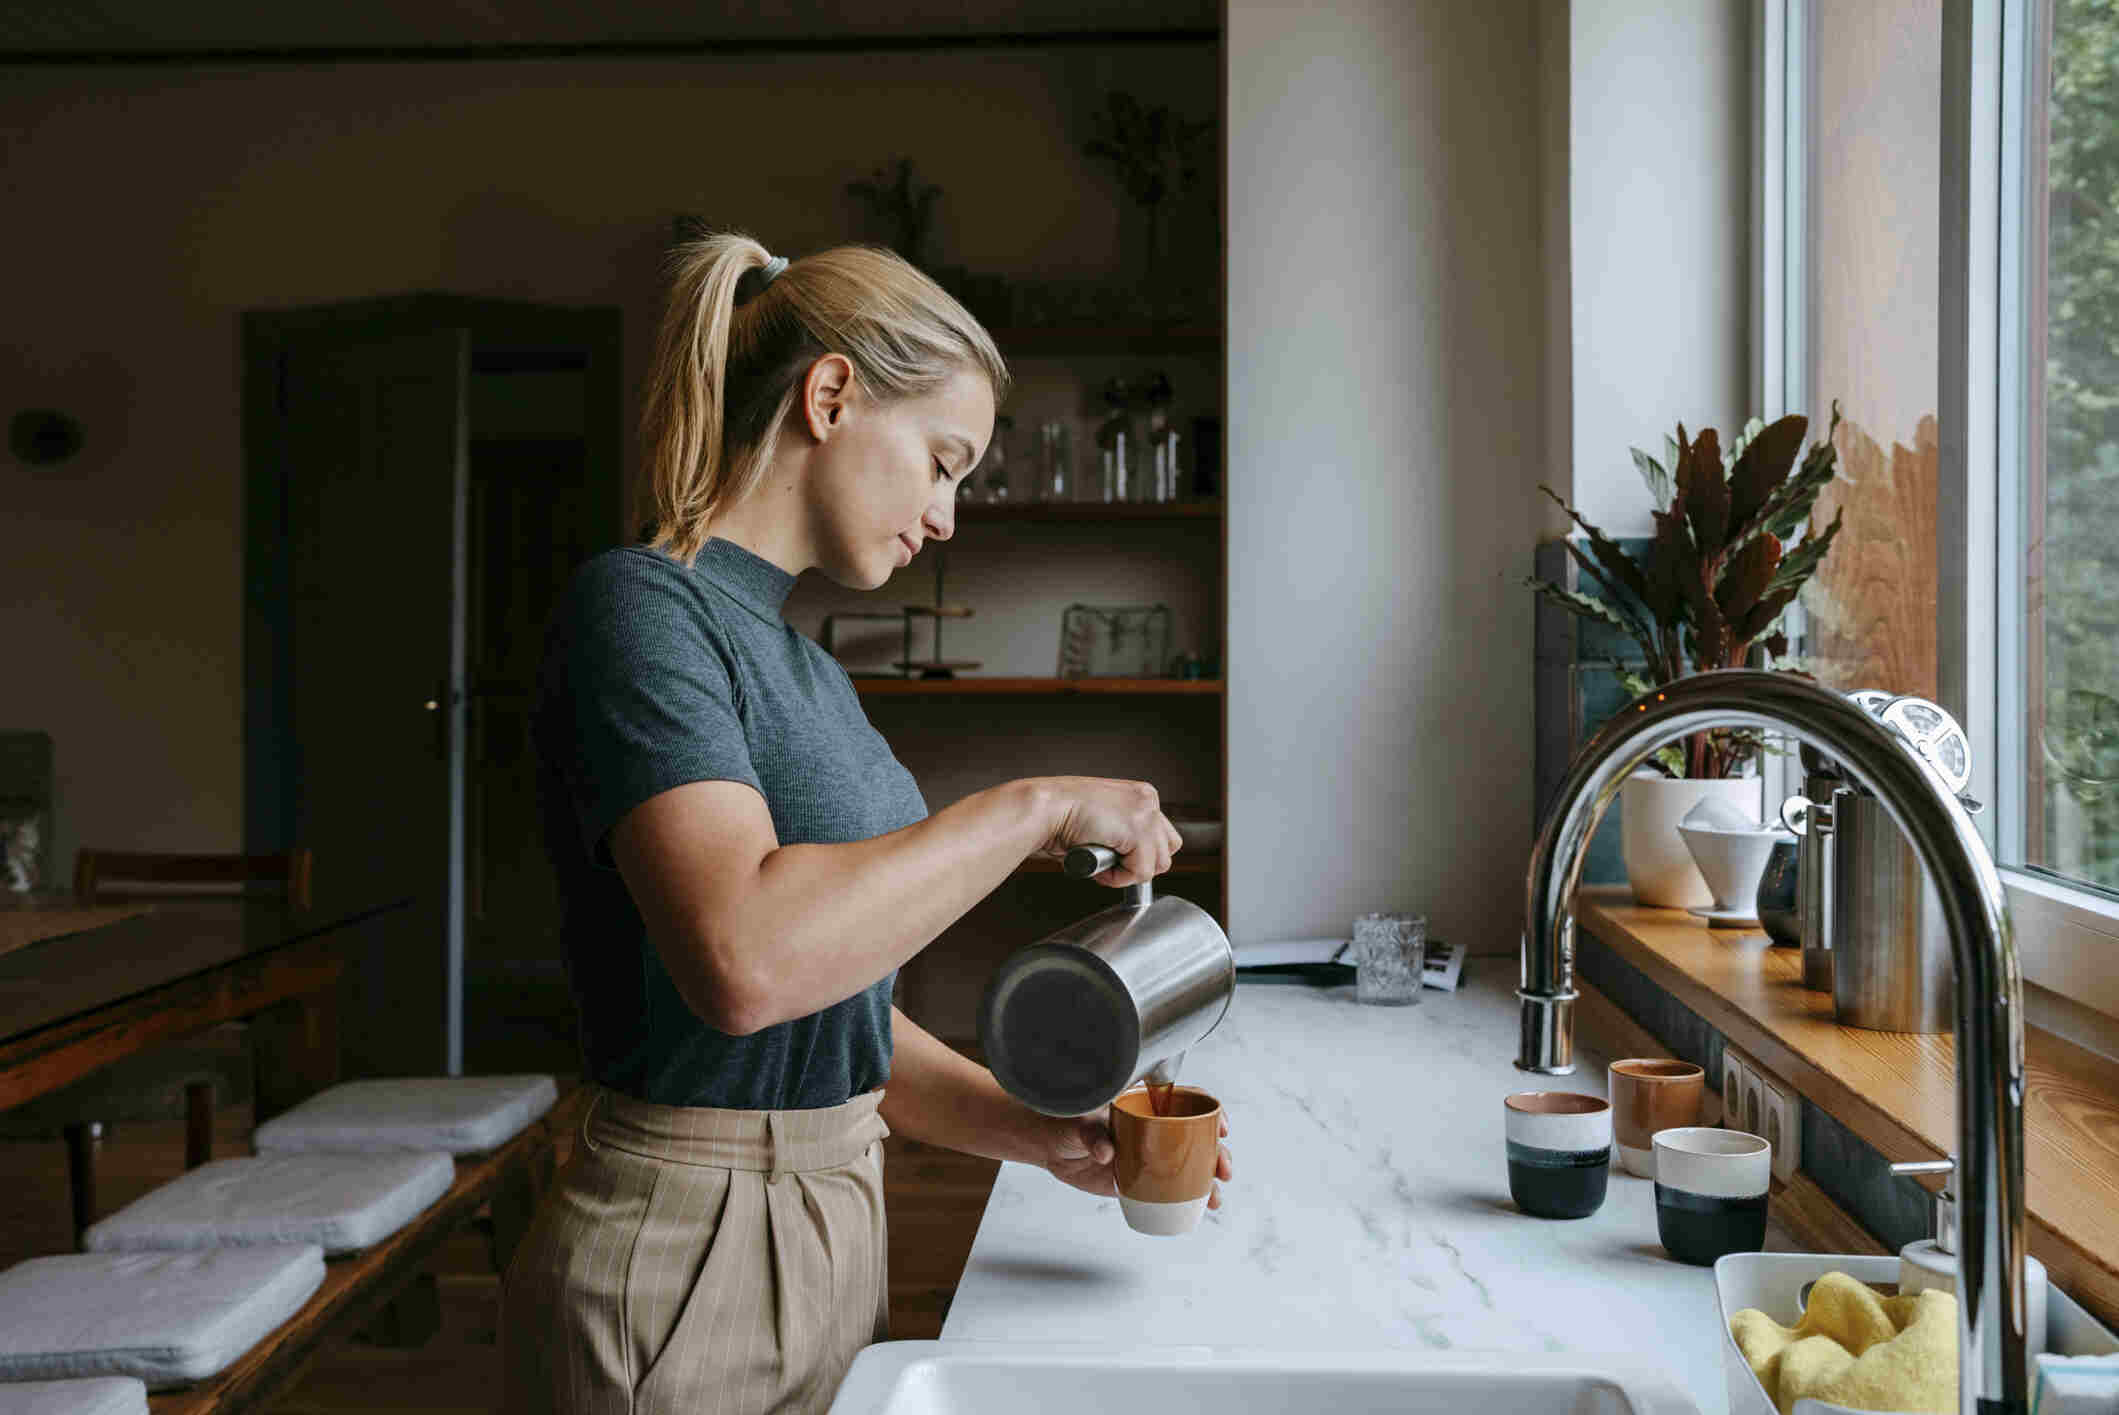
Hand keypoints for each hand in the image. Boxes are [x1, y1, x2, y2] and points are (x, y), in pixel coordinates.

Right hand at [1034, 777, 1183, 887]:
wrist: (1043, 808)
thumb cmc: (1058, 815)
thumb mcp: (1100, 818)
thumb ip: (1122, 832)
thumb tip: (1130, 857)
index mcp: (1140, 794)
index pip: (1161, 833)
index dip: (1139, 853)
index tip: (1115, 856)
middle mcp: (1147, 800)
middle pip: (1167, 848)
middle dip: (1140, 863)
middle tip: (1110, 862)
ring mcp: (1145, 814)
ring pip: (1157, 863)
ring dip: (1128, 872)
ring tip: (1101, 862)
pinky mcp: (1138, 832)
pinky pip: (1141, 872)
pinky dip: (1118, 878)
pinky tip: (1097, 863)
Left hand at [1038, 1108, 1234, 1210]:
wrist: (1049, 1144)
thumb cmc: (1065, 1120)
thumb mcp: (1080, 1121)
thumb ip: (1092, 1133)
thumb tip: (1105, 1151)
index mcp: (1145, 1102)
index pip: (1187, 1101)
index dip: (1210, 1112)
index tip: (1220, 1127)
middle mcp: (1154, 1126)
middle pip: (1197, 1136)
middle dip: (1217, 1153)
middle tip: (1222, 1168)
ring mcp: (1150, 1153)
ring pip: (1190, 1164)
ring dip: (1209, 1179)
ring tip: (1216, 1197)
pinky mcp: (1141, 1178)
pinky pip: (1170, 1186)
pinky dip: (1189, 1197)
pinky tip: (1204, 1208)